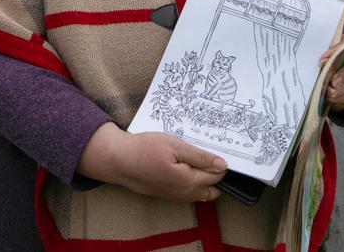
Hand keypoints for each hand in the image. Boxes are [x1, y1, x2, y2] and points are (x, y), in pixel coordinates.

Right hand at [77, 123, 226, 201]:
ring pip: (202, 193)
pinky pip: (190, 193)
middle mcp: (185, 193)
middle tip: (208, 153)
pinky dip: (194, 182)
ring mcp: (177, 196)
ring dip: (205, 178)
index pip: (216, 176)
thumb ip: (200, 157)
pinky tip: (184, 165)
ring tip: (196, 158)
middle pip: (212, 188)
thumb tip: (222, 166)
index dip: (219, 162)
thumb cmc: (145, 149)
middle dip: (215, 173)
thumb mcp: (175, 146)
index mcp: (188, 181)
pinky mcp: (169, 195)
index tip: (217, 148)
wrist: (120, 161)